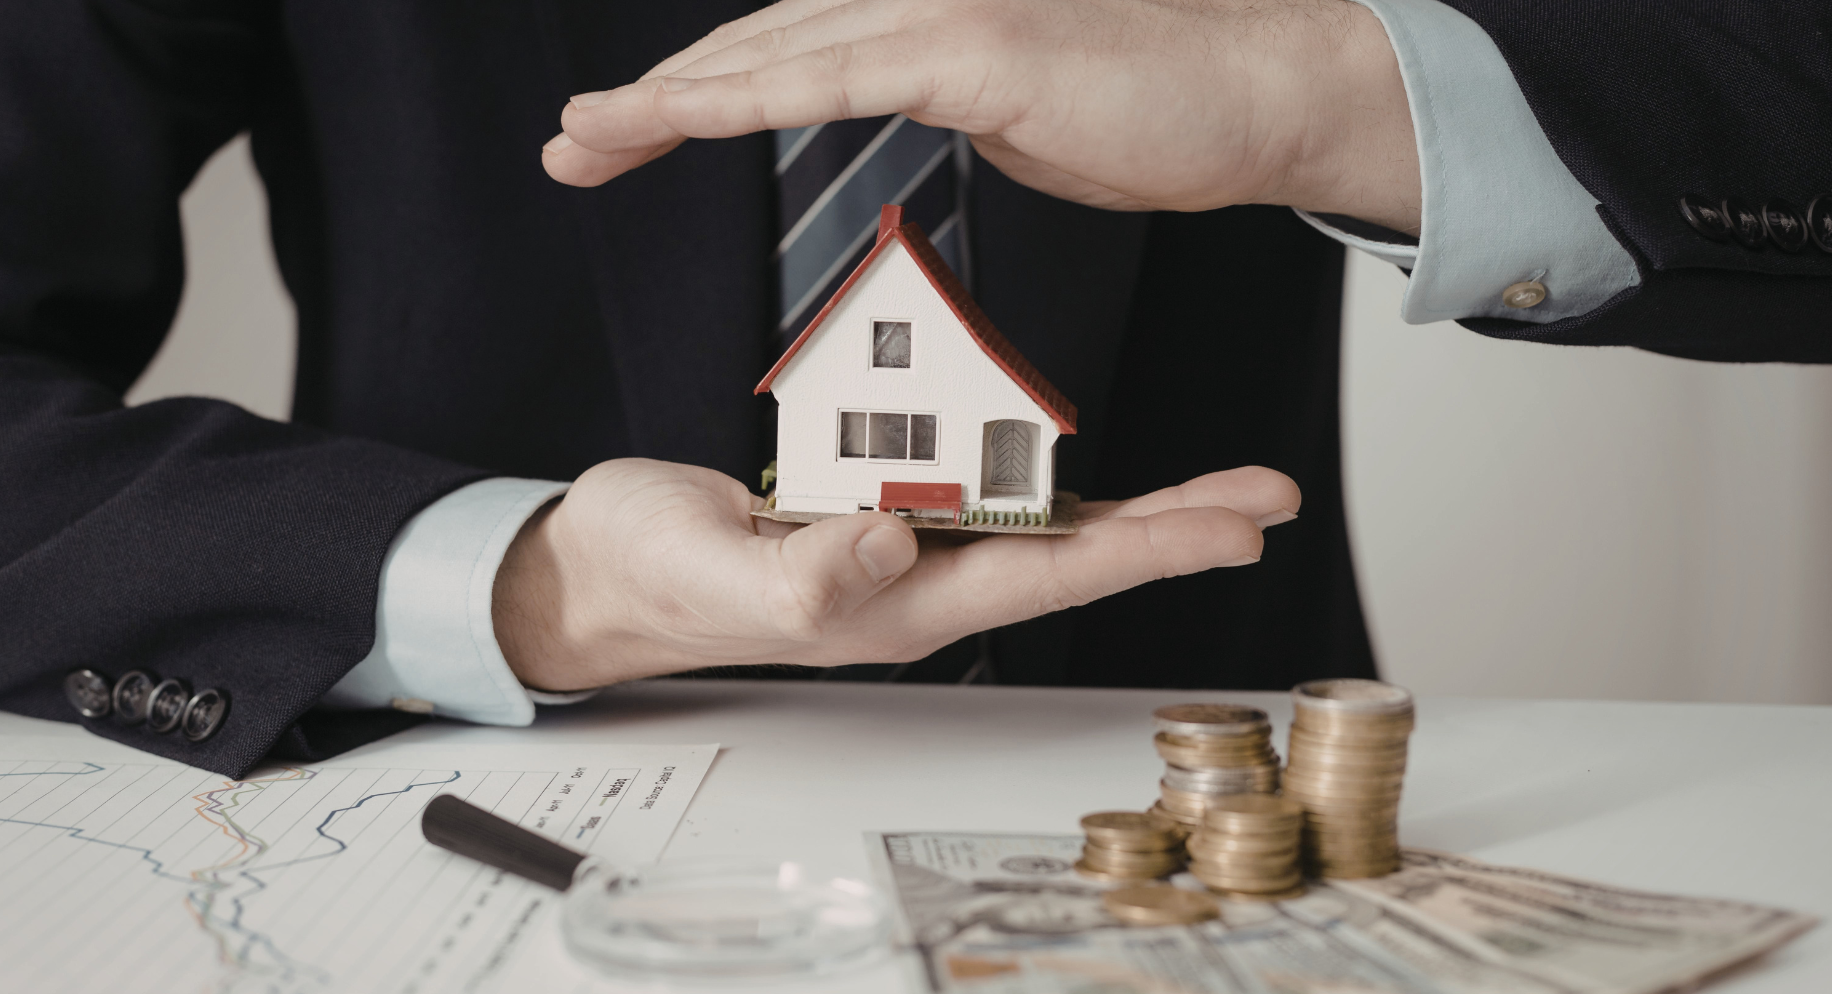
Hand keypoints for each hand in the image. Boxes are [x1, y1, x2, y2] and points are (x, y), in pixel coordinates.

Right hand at [492, 458, 1299, 690]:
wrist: (599, 571)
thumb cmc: (649, 575)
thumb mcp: (714, 569)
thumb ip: (802, 572)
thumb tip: (893, 545)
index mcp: (895, 609)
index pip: (1049, 575)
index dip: (1149, 549)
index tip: (1232, 525)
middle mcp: (918, 588)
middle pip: (1075, 555)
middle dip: (1177, 529)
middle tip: (1267, 498)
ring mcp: (903, 557)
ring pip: (1044, 530)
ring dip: (1137, 510)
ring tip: (1219, 489)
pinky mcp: (880, 520)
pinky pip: (986, 500)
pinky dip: (1050, 481)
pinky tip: (1094, 476)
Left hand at [541, 0, 1420, 233]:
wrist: (1261, 95)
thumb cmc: (1159, 112)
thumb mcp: (1027, 123)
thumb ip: (960, 114)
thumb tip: (927, 121)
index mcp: (924, 24)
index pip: (783, 57)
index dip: (695, 94)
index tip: (623, 137)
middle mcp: (917, 4)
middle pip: (754, 48)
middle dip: (651, 100)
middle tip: (571, 142)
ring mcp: (943, 16)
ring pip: (773, 55)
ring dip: (667, 99)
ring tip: (586, 135)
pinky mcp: (976, 46)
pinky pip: (836, 73)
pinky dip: (747, 94)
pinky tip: (677, 117)